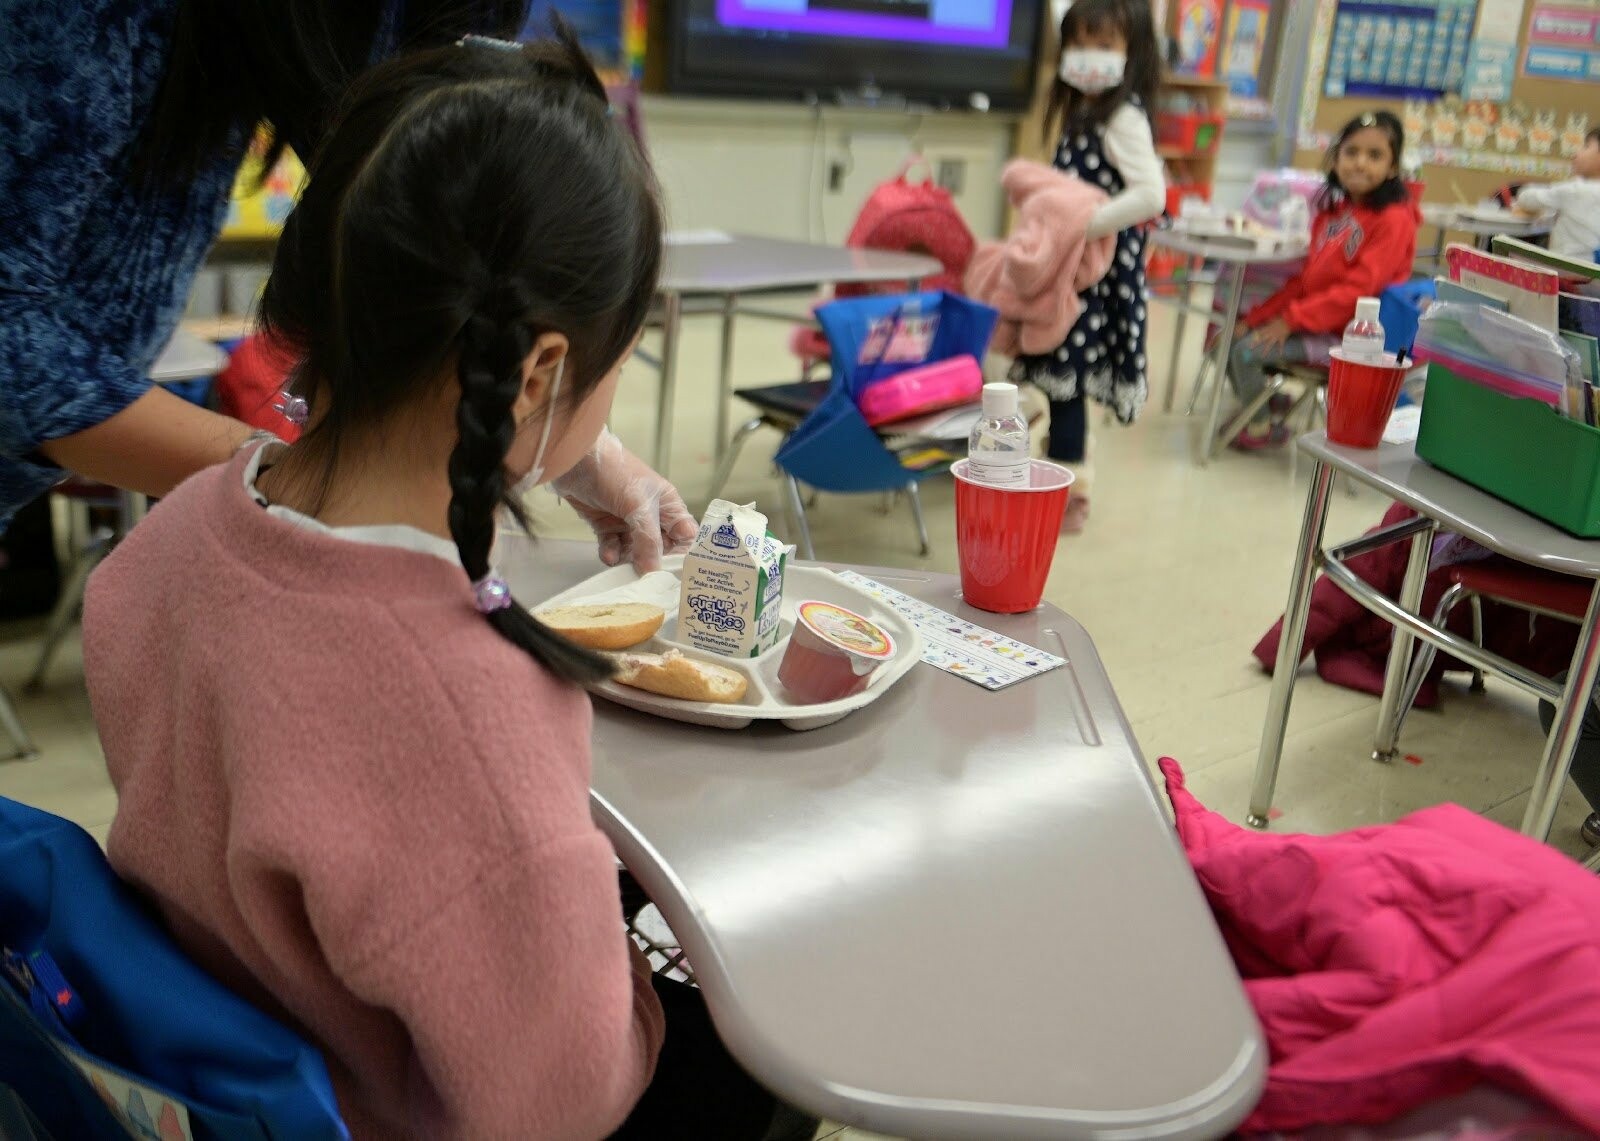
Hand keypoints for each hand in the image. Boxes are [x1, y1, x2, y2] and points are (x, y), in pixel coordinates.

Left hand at [551, 429, 697, 572]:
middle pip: (660, 548)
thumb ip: (648, 539)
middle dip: (652, 561)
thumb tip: (653, 570)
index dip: (683, 554)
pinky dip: (611, 553)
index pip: (685, 535)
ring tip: (621, 561)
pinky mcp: (606, 525)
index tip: (675, 573)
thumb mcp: (638, 506)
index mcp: (668, 504)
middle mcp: (651, 514)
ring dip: (628, 558)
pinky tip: (608, 555)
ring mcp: (627, 521)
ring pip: (635, 551)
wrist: (575, 460)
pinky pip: (613, 547)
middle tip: (645, 574)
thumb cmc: (615, 472)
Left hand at [1250, 317, 1293, 353]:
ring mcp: (1276, 337)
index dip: (1254, 335)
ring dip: (1265, 351)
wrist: (1289, 319)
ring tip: (1262, 357)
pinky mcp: (1282, 338)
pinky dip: (1281, 350)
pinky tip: (1280, 355)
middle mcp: (1270, 334)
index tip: (1249, 339)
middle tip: (1249, 348)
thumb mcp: (1272, 319)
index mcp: (1267, 328)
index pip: (1259, 332)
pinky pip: (1281, 345)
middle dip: (1255, 344)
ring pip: (1269, 345)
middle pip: (1261, 339)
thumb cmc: (1281, 318)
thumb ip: (1268, 322)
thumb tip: (1265, 323)